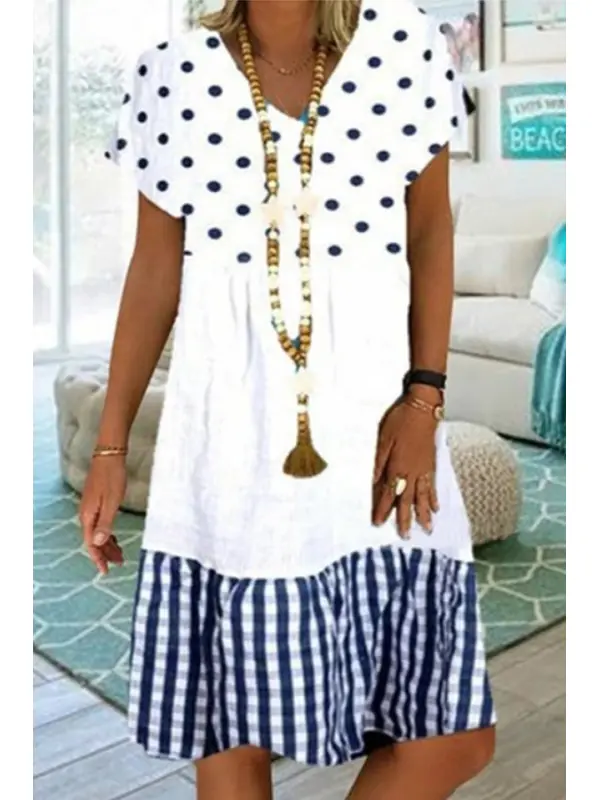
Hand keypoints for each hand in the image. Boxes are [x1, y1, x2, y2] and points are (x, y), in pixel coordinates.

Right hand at [79, 456, 125, 574]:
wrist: (109, 456)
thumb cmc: (112, 477)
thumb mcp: (112, 502)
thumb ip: (105, 524)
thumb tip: (97, 543)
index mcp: (88, 516)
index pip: (91, 544)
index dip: (98, 558)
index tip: (106, 570)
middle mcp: (86, 514)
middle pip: (94, 540)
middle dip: (105, 553)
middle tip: (119, 563)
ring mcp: (90, 508)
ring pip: (97, 532)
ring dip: (107, 544)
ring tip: (120, 553)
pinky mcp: (96, 502)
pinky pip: (99, 524)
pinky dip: (107, 533)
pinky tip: (114, 537)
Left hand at [372, 401, 438, 536]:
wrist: (422, 408)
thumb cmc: (400, 421)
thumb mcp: (383, 439)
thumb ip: (380, 462)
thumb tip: (375, 482)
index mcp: (397, 466)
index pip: (388, 493)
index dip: (383, 509)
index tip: (378, 523)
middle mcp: (412, 472)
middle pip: (407, 500)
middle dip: (405, 518)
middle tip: (405, 536)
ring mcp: (424, 469)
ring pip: (423, 497)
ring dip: (423, 514)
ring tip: (426, 530)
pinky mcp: (432, 464)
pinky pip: (432, 486)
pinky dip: (433, 498)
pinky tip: (435, 509)